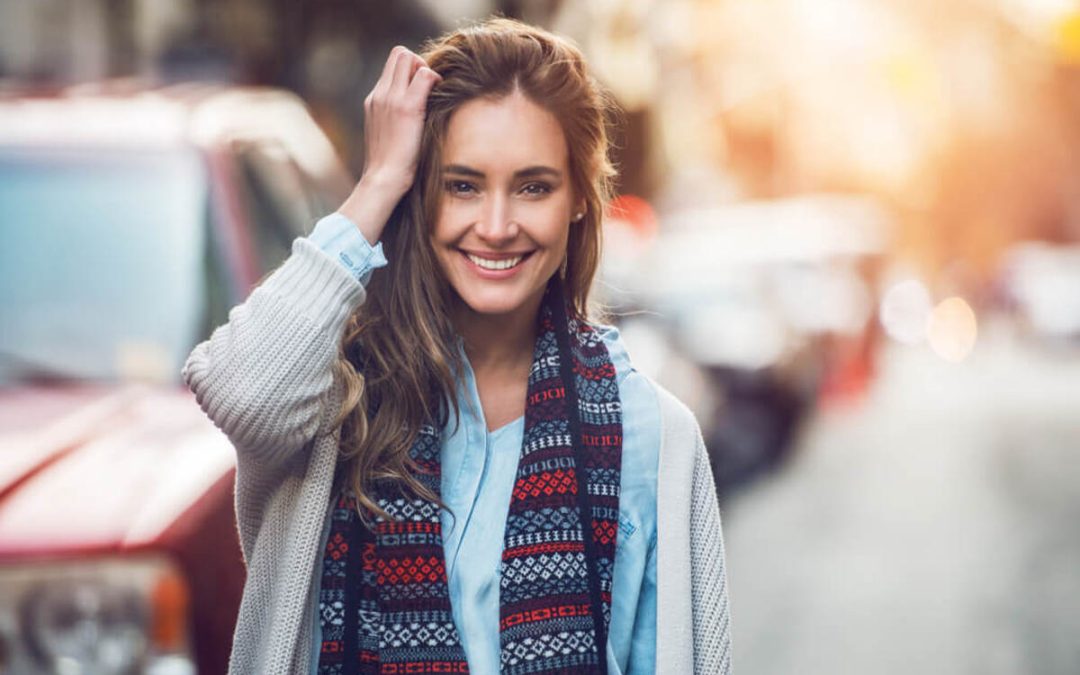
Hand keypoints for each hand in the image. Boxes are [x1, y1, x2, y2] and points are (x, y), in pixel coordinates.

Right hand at [361, 45, 440, 196]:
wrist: (383, 178)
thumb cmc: (391, 164)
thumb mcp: (387, 134)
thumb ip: (394, 116)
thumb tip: (414, 113)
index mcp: (374, 100)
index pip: (392, 65)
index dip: (409, 69)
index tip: (420, 89)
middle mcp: (379, 94)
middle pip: (399, 53)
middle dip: (417, 63)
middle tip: (428, 88)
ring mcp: (390, 98)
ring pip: (408, 57)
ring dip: (425, 69)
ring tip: (432, 93)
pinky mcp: (406, 107)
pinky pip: (424, 75)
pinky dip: (435, 80)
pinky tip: (439, 98)